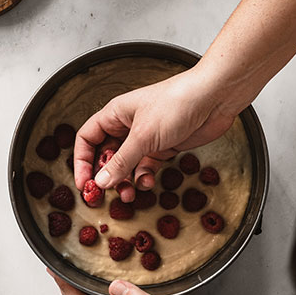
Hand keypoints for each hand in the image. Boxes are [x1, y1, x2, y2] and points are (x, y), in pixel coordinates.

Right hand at [72, 65, 235, 194]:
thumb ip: (121, 162)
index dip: (82, 161)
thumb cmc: (176, 104)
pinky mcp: (163, 147)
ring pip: (126, 164)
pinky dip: (144, 177)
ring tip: (129, 194)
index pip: (88, 139)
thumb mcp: (143, 136)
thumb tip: (100, 182)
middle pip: (106, 155)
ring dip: (125, 181)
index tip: (84, 184)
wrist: (213, 98)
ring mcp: (146, 137)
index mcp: (115, 114)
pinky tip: (149, 183)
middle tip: (105, 196)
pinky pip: (146, 167)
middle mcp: (127, 125)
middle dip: (105, 176)